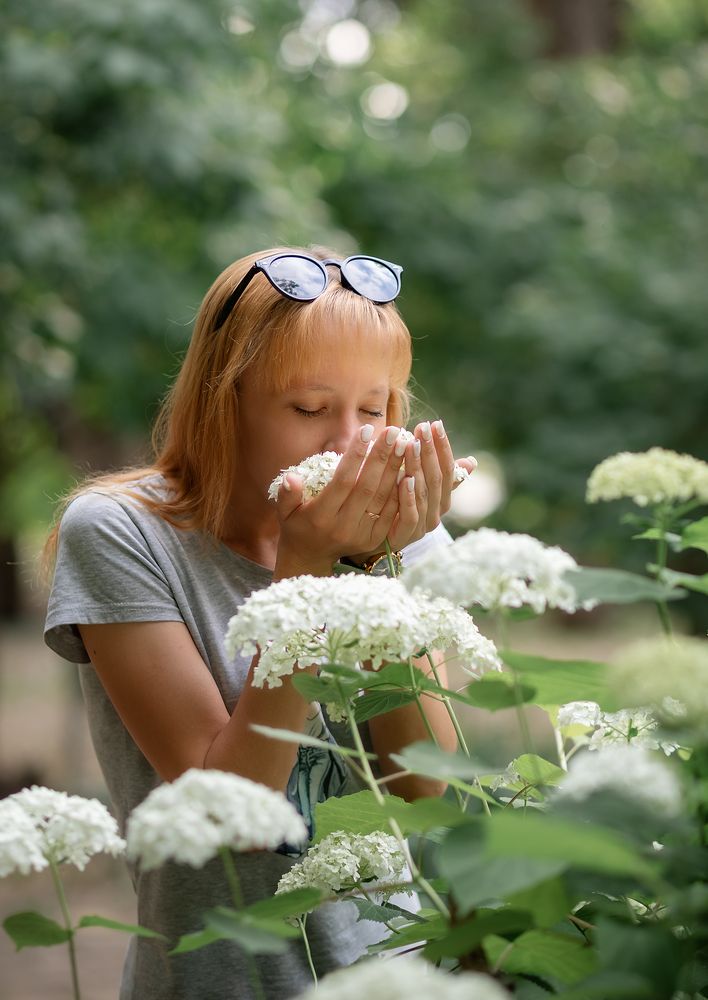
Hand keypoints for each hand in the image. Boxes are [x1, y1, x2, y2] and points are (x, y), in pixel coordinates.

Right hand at [272, 424, 411, 577]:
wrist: (311, 558)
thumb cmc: (297, 525)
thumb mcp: (284, 512)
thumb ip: (287, 494)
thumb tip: (291, 477)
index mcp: (320, 516)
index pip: (342, 481)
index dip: (355, 456)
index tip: (366, 430)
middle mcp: (342, 526)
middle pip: (366, 487)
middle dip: (381, 457)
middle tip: (393, 431)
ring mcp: (361, 535)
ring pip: (382, 498)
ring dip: (395, 470)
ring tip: (405, 444)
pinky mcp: (374, 540)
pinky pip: (392, 513)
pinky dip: (401, 491)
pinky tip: (408, 469)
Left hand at [387, 419, 475, 547]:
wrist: (368, 540)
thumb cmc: (394, 507)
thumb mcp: (417, 486)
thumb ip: (438, 474)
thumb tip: (472, 462)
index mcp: (441, 500)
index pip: (448, 470)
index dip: (443, 447)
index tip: (435, 424)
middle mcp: (435, 514)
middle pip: (436, 479)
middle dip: (430, 451)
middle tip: (421, 428)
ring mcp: (421, 527)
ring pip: (423, 494)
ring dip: (417, 468)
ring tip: (410, 445)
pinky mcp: (403, 538)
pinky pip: (410, 516)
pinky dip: (408, 498)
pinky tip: (404, 479)